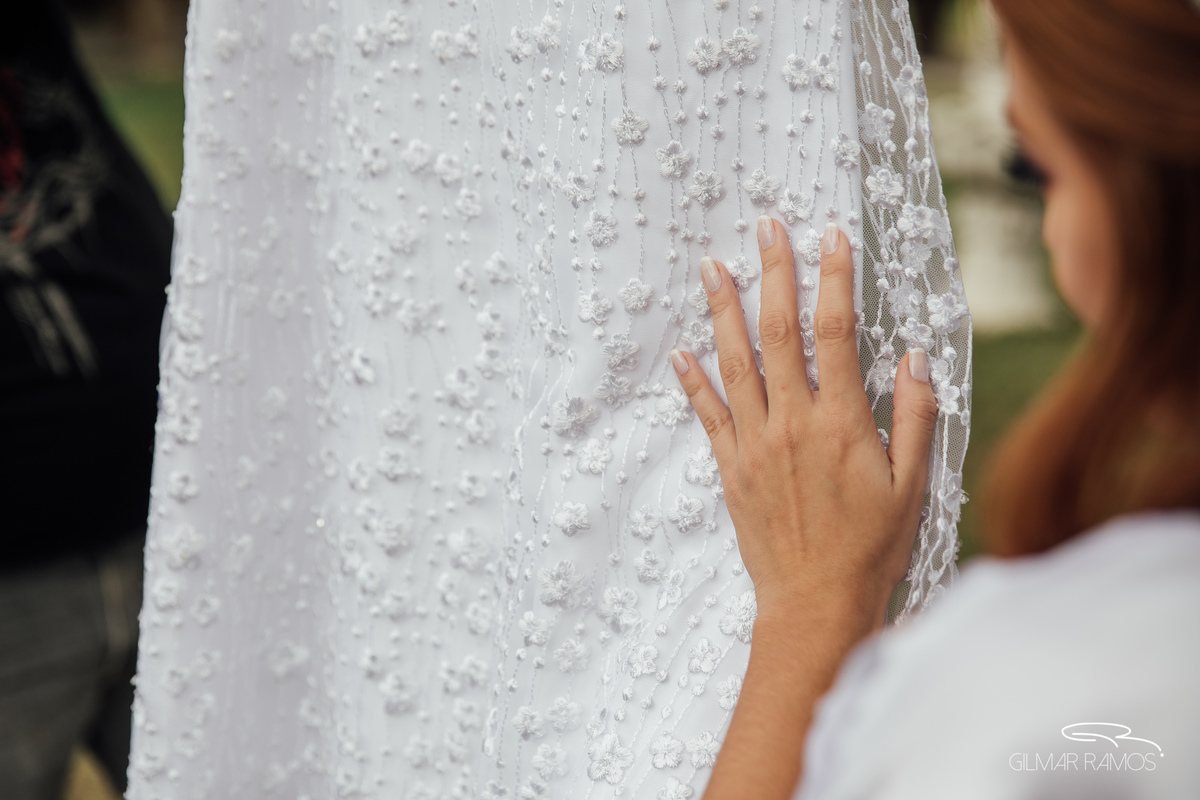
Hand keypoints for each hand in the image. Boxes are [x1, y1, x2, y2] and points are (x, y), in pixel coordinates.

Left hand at [671, 217, 938, 627]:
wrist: (815, 603)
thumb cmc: (871, 547)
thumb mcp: (913, 483)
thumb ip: (918, 415)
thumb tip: (915, 354)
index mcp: (842, 422)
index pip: (836, 332)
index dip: (834, 279)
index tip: (831, 237)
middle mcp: (792, 422)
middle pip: (779, 332)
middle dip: (773, 274)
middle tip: (766, 228)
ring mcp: (754, 443)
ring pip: (735, 363)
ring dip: (723, 311)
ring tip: (711, 267)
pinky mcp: (730, 467)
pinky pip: (707, 414)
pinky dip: (692, 380)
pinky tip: (680, 350)